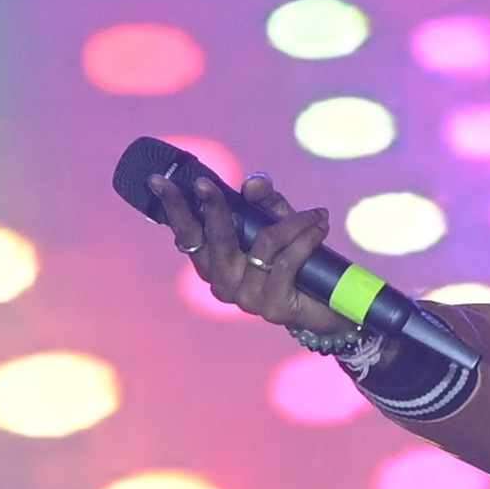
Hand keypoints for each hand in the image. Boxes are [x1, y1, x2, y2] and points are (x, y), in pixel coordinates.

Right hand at [159, 163, 351, 346]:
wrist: (329, 304)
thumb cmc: (296, 258)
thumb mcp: (277, 221)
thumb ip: (263, 200)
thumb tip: (252, 183)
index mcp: (213, 260)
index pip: (188, 233)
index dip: (174, 207)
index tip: (160, 181)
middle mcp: (222, 282)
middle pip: (213, 238)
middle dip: (211, 207)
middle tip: (206, 184)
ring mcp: (245, 298)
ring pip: (262, 244)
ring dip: (292, 222)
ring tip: (316, 214)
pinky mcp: (273, 308)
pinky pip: (287, 261)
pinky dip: (306, 238)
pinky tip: (320, 227)